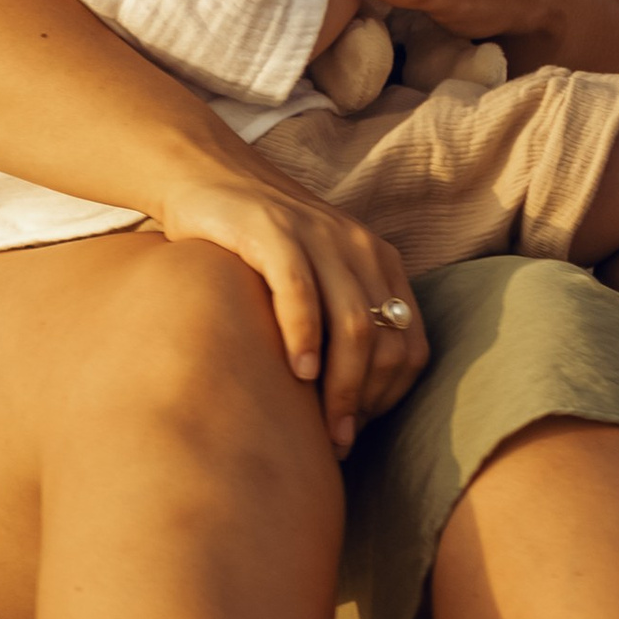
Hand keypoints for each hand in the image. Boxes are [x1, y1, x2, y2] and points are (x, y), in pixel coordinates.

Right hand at [152, 159, 423, 455]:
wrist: (208, 176)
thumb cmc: (257, 244)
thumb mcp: (315, 275)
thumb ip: (338, 320)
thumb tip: (348, 407)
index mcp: (379, 261)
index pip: (410, 342)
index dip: (391, 395)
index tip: (360, 429)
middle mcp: (358, 247)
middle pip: (386, 339)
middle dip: (367, 401)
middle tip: (340, 442)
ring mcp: (318, 237)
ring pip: (353, 322)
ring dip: (343, 384)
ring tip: (324, 426)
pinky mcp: (273, 232)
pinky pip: (301, 290)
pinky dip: (304, 336)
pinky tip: (296, 373)